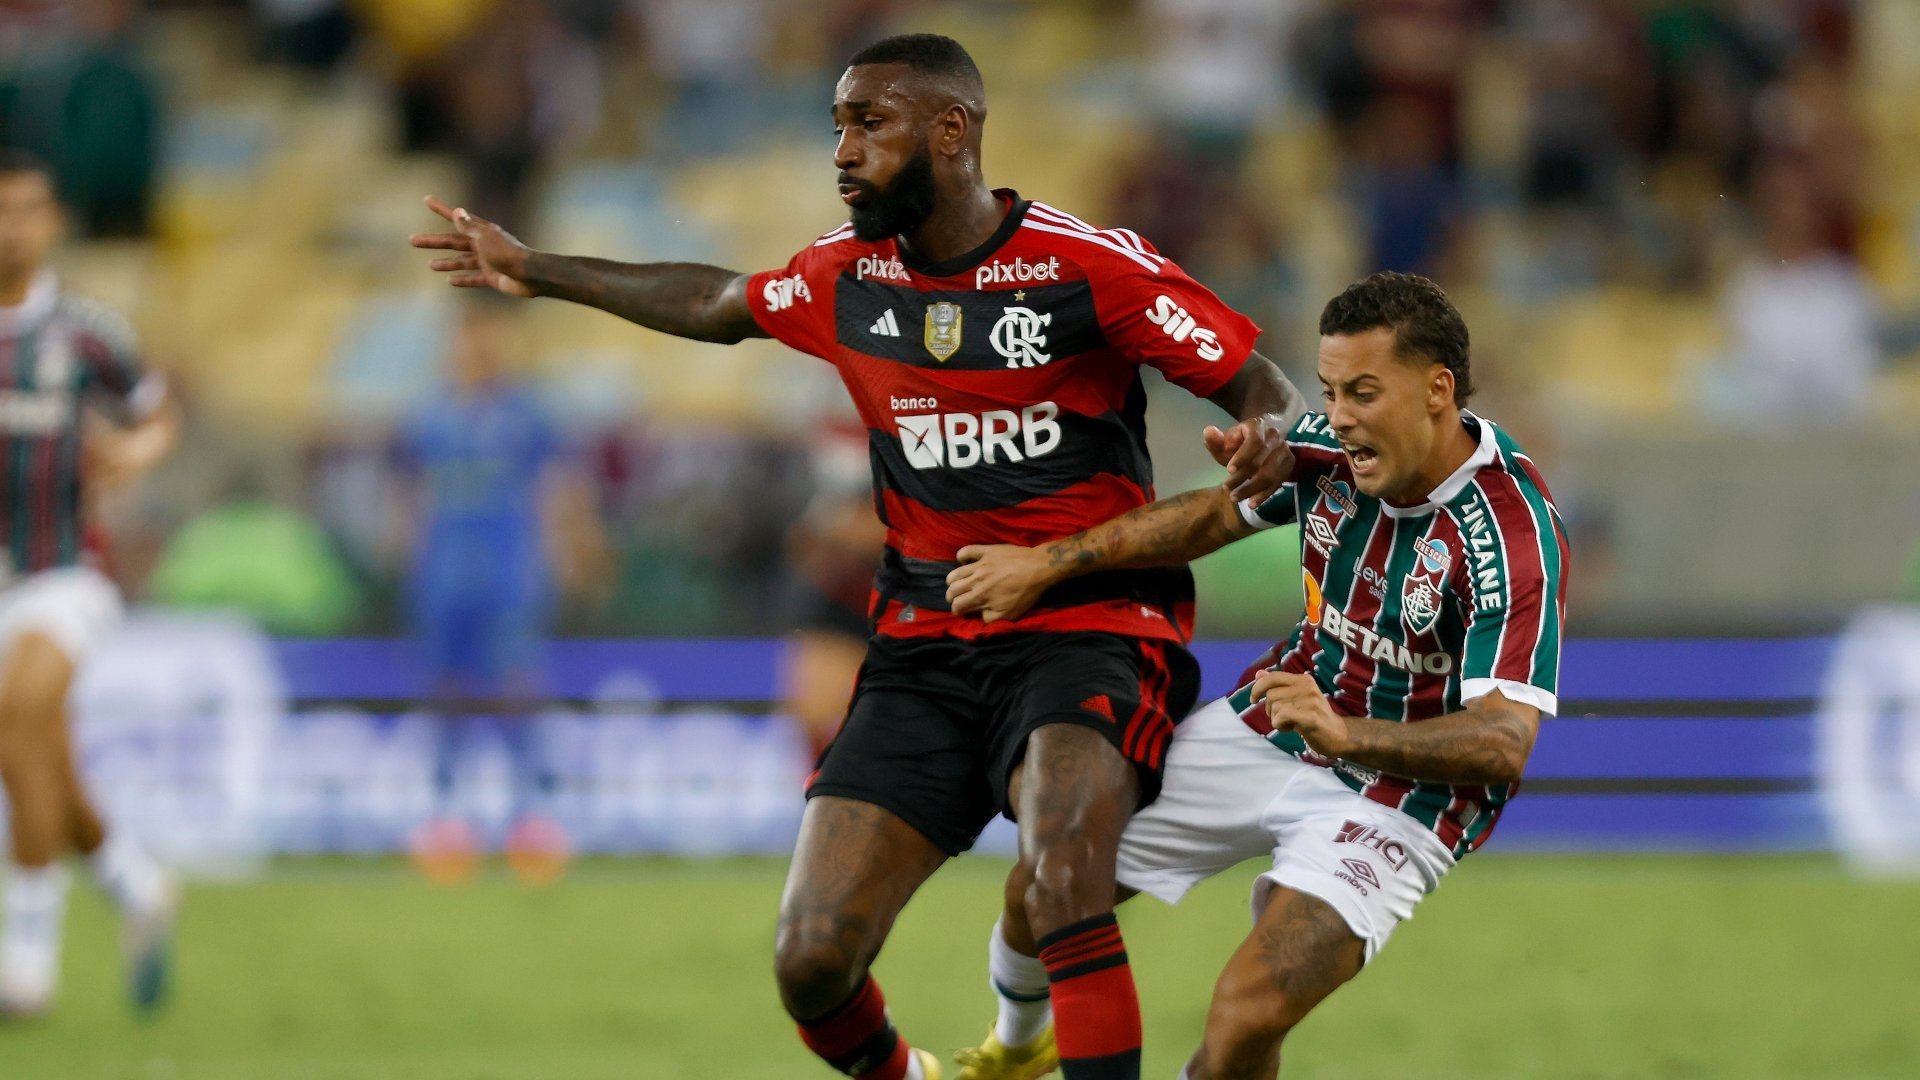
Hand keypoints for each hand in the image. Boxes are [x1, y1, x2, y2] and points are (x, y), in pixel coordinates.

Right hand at [409, 196, 537, 297]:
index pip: (456, 218)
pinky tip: (450, 281)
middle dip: (433, 241)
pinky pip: (474, 278)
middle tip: (412, 240)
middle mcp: (483, 244)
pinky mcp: (492, 277)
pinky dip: (463, 279)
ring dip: (446, 263)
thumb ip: (469, 226)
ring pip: (462, 261)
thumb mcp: (484, 237)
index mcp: (481, 231)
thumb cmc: (507, 253)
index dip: (441, 209)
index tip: (426, 200)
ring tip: (430, 265)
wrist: (529, 275)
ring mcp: (487, 261)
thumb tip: (457, 210)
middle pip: (453, 242)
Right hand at [945, 544, 1057, 622]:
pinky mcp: (986, 551)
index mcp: (981, 597)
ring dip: (952, 581)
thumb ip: (991, 617)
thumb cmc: (1025, 592)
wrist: (1038, 568)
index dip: (956, 611)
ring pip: (956, 573)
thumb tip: (980, 615)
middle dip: (951, 597)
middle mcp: (976, 580)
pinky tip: (964, 562)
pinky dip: (961, 556)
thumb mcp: (1010, 614)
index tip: (961, 611)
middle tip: (957, 599)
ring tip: (956, 584)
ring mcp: (980, 564)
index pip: (958, 605)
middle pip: (953, 590)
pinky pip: (966, 551)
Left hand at [1204, 415, 1292, 504]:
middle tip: (1226, 489)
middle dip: (1242, 477)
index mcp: (1258, 426)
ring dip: (1252, 489)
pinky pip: (1278, 482)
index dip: (1242, 456)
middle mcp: (1274, 437)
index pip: (1254, 441)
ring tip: (1235, 498)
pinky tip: (1251, 503)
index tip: (1229, 470)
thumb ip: (1215, 440)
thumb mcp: (1225, 441)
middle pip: (1261, 461)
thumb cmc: (1240, 443)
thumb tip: (1208, 432)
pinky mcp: (1289, 464)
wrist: (1263, 440)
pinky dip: (1264, 494)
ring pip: (1271, 474)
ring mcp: (1284, 451)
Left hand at [1249, 670, 1351, 757]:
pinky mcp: (1311, 717)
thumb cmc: (1314, 717)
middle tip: (1284, 718)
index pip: (1273, 677)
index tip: (1253, 699)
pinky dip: (1280, 725)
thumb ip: (1277, 686)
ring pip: (1274, 707)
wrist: (1340, 735)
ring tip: (1292, 724)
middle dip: (1270, 709)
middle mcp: (1307, 687)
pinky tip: (1292, 728)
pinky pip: (1281, 717)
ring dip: (1277, 720)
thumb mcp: (1296, 698)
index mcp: (1303, 680)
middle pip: (1271, 695)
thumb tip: (1258, 673)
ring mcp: (1310, 701)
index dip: (1258, 687)